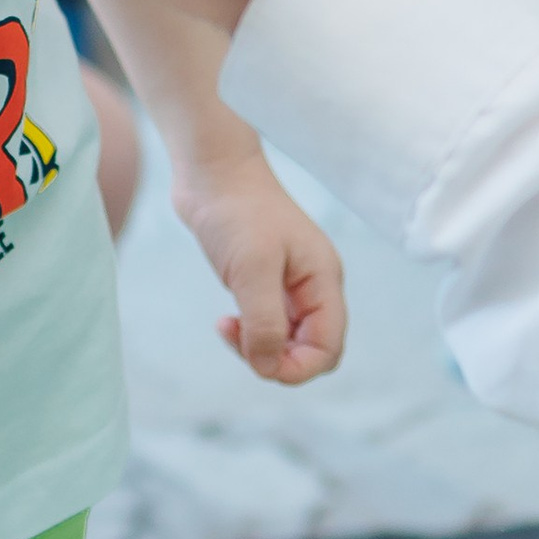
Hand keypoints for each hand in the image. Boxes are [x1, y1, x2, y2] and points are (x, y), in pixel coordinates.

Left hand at [172, 148, 347, 384]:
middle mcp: (313, 286)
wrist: (211, 171)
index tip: (256, 359)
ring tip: (226, 326)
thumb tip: (267, 367)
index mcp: (323, 281)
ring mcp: (290, 284)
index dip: (296, 368)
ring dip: (257, 345)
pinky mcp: (264, 280)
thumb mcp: (251, 269)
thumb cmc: (236, 211)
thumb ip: (264, 322)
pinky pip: (267, 324)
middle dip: (276, 358)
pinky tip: (225, 320)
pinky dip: (247, 331)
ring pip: (286, 339)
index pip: (328, 348)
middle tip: (237, 338)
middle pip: (311, 349)